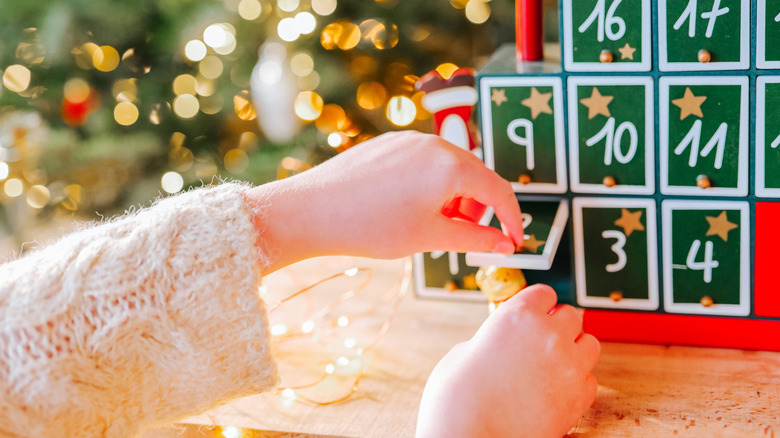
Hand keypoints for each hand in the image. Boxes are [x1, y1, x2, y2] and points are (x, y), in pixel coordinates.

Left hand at [245, 131, 523, 272]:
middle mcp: (434, 144)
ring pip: (449, 167)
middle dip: (479, 208)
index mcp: (451, 166)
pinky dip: (430, 184)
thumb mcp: (430, 237)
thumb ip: (475, 238)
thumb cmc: (370, 226)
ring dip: (454, 196)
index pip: (499, 190)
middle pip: (476, 175)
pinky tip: (407, 207)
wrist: (311, 210)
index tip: (513, 240)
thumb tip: (504, 244)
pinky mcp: (388, 142)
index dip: (512, 218)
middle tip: (464, 235)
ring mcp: (409, 140)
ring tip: (431, 223)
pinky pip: (424, 161)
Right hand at [416, 284, 599, 437]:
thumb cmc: (457, 399)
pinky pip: (590, 381)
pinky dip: (578, 383)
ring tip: (555, 363)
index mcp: (517, 315)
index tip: (537, 311)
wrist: (468, 437)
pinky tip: (557, 389)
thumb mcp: (465, 351)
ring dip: (575, 349)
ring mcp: (567, 366)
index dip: (538, 304)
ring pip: (590, 343)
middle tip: (544, 339)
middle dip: (559, 325)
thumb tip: (506, 343)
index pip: (544, 293)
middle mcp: (548, 335)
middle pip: (572, 315)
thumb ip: (493, 338)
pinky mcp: (578, 399)